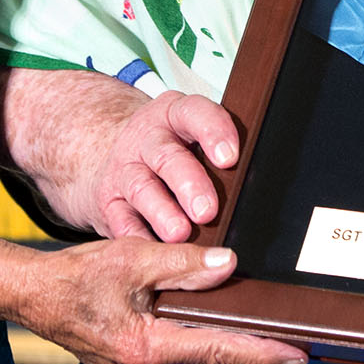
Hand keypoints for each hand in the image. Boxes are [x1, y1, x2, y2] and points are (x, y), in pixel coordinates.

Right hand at [0, 232, 307, 363]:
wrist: (37, 299)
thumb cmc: (79, 276)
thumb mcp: (132, 258)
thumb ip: (183, 264)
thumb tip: (229, 267)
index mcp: (149, 349)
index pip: (222, 354)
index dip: (265, 354)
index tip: (299, 354)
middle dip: (252, 361)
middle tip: (282, 338)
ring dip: (225, 361)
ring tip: (247, 331)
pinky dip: (199, 360)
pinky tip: (205, 332)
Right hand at [80, 89, 243, 241]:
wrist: (115, 153)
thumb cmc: (171, 149)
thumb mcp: (191, 134)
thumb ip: (219, 153)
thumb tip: (254, 188)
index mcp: (175, 115)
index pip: (195, 113)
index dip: (213, 132)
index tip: (230, 158)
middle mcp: (147, 139)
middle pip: (167, 157)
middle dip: (189, 184)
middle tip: (207, 210)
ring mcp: (125, 169)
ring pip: (142, 189)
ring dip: (162, 213)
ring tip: (180, 233)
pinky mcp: (109, 201)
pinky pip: (120, 220)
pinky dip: (135, 238)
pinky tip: (150, 251)